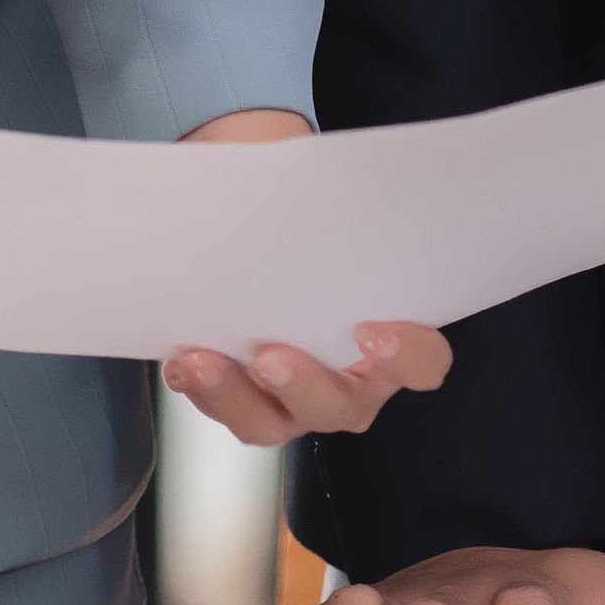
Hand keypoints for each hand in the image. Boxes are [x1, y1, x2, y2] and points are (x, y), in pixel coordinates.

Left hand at [157, 109, 458, 444]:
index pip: (423, 363)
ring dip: (234, 396)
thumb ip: (337, 215)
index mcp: (393, 345)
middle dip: (303, 385)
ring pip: (273, 421)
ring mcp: (299, 402)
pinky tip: (181, 362)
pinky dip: (202, 389)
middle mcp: (352, 385)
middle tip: (270, 358)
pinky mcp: (252, 405)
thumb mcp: (333, 218)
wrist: (269, 243)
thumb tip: (312, 183)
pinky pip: (228, 412)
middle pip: (340, 406)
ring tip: (202, 362)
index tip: (370, 330)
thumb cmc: (311, 235)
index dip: (406, 354)